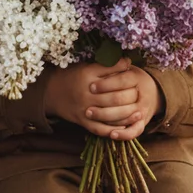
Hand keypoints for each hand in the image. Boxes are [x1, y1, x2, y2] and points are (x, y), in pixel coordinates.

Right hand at [45, 59, 162, 138]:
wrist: (51, 92)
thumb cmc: (72, 76)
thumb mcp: (86, 66)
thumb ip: (106, 66)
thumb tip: (127, 61)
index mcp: (87, 75)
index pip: (111, 73)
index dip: (124, 71)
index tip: (133, 68)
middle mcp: (86, 93)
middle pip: (114, 97)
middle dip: (130, 96)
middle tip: (141, 94)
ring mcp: (84, 109)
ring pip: (110, 114)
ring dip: (126, 114)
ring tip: (139, 112)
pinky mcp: (82, 122)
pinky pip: (100, 129)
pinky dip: (113, 130)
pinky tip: (124, 128)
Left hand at [88, 62, 163, 140]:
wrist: (152, 92)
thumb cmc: (131, 78)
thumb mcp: (125, 69)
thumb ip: (114, 66)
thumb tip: (100, 61)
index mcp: (137, 77)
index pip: (121, 80)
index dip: (106, 84)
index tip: (91, 86)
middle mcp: (142, 95)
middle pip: (121, 98)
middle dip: (102, 101)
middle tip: (86, 102)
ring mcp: (143, 110)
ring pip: (125, 116)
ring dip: (106, 117)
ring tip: (89, 113)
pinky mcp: (142, 123)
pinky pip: (134, 131)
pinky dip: (124, 134)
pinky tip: (111, 135)